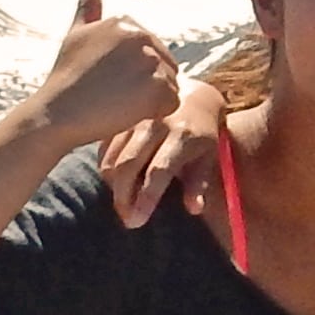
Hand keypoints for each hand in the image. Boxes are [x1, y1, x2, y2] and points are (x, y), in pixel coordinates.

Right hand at [24, 0, 180, 151]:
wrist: (56, 114)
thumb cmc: (65, 77)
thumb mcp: (76, 35)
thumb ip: (88, 5)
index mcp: (125, 22)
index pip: (151, 50)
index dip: (134, 71)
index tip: (110, 80)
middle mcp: (140, 35)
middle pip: (165, 65)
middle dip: (147, 84)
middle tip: (115, 95)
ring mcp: (149, 60)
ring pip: (170, 85)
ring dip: (152, 100)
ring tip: (120, 104)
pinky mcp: (157, 86)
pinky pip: (172, 103)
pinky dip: (157, 113)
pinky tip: (131, 114)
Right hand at [104, 73, 231, 227]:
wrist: (193, 93)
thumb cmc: (202, 133)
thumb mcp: (209, 156)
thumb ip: (199, 182)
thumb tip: (194, 209)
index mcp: (183, 135)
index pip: (160, 170)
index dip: (147, 196)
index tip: (137, 220)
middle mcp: (157, 124)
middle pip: (130, 165)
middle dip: (124, 197)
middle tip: (127, 220)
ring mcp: (135, 119)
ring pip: (113, 158)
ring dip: (114, 185)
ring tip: (123, 204)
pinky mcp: (120, 118)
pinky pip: (104, 148)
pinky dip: (107, 168)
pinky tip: (116, 182)